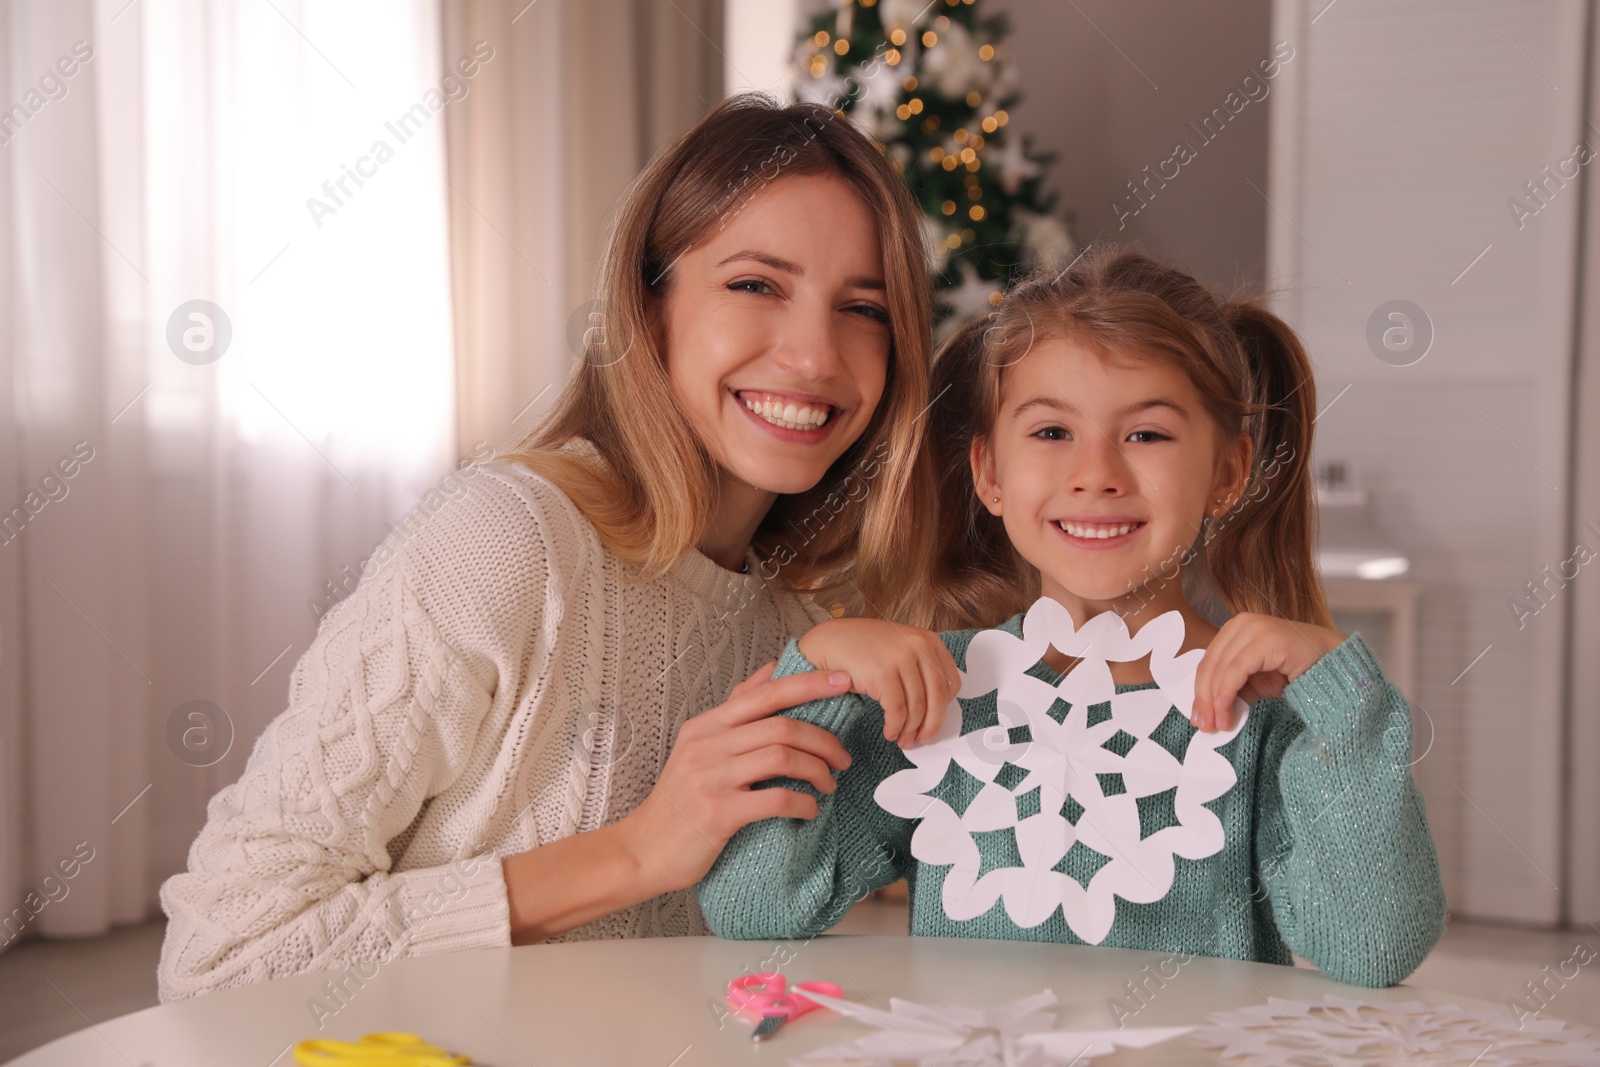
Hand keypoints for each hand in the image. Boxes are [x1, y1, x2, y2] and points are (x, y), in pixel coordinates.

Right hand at [620, 661, 855, 894]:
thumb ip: (737, 708)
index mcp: (706, 726)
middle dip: (823, 739)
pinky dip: (802, 803)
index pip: (765, 694)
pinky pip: (775, 799)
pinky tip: (810, 810)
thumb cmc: (679, 801)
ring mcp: (711, 778)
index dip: (808, 684)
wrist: (644, 851)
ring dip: (817, 770)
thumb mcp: (699, 746)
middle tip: (842, 757)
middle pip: (781, 726)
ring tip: (829, 783)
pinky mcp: (718, 813)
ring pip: (781, 757)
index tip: (843, 682)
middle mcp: (707, 745)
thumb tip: (772, 668)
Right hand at [798, 618, 960, 747]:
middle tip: (921, 740)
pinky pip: (897, 711)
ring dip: (909, 730)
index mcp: (929, 640)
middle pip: (938, 698)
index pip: (951, 683)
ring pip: (917, 707)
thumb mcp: (901, 649)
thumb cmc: (864, 649)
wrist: (830, 642)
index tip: (933, 723)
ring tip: (902, 739)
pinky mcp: (882, 674)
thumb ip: (921, 669)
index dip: (944, 709)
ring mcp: (901, 658)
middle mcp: (919, 645)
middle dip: (931, 725)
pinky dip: (895, 727)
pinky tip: (889, 732)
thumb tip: (935, 710)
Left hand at [1191, 613, 1344, 731]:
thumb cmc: (1296, 673)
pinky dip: (1227, 690)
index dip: (1198, 692)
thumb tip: (1205, 711)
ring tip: (1218, 724)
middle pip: (1210, 664)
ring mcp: (1255, 628)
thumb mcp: (1255, 683)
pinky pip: (1238, 668)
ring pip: (1221, 668)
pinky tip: (1225, 709)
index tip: (1198, 719)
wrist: (1335, 667)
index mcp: (1235, 629)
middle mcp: (1242, 623)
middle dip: (1203, 699)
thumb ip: (1231, 689)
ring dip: (1215, 700)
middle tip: (1204, 726)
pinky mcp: (1268, 639)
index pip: (1208, 662)